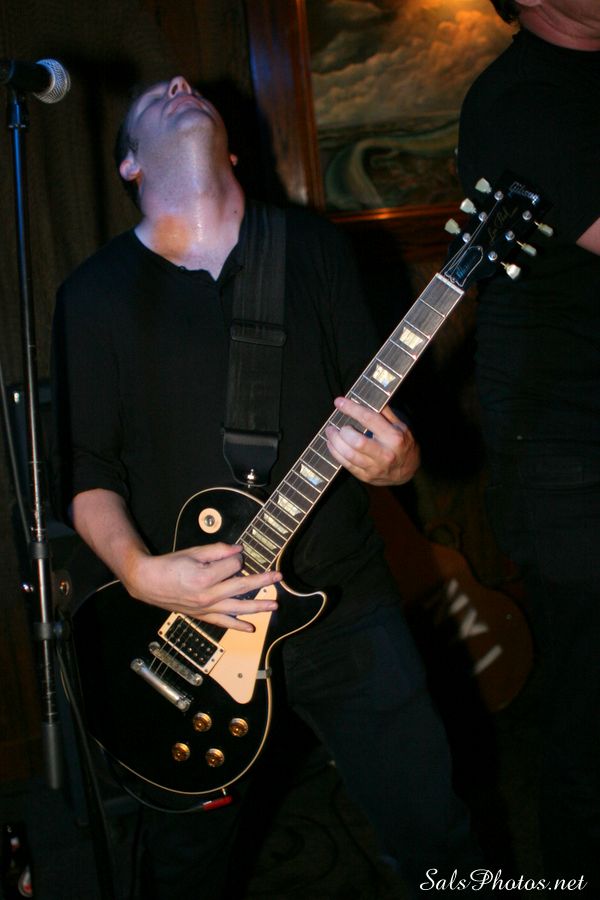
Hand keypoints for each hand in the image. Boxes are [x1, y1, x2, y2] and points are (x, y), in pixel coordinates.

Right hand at [125, 542, 280, 631]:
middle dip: (262, 581)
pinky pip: (223, 622)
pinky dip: (237, 626)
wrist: (148, 582)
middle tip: (278, 577)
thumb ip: (217, 551)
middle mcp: (207, 596)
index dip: (236, 557)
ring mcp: (205, 608)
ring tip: (274, 605)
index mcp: (205, 577)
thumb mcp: (193, 552)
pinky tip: (251, 628)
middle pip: (242, 587)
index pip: (233, 566)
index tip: (232, 554)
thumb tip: (238, 551)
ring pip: (237, 608)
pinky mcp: (202, 615)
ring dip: (258, 607)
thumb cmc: (169, 565)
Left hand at [325, 397, 419, 485]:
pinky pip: (346, 465)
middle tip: (335, 425)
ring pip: (348, 455)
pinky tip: (332, 445)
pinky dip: (335, 453)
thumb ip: (384, 412)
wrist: (409, 471)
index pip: (369, 419)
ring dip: (334, 442)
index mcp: (394, 437)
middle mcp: (385, 453)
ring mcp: (375, 467)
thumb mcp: (401, 426)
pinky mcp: (366, 476)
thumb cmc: (403, 444)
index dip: (351, 409)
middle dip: (342, 431)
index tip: (339, 402)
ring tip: (330, 433)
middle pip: (356, 441)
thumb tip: (367, 397)